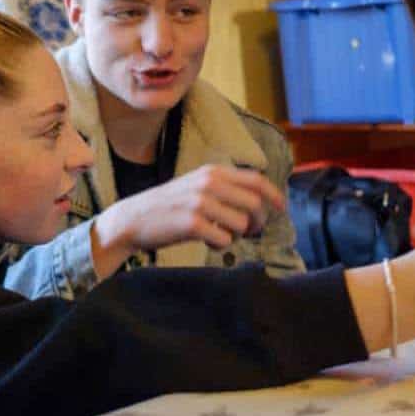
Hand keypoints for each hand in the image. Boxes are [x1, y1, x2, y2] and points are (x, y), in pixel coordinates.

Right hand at [90, 165, 284, 275]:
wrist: (133, 219)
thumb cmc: (169, 206)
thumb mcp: (197, 185)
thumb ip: (225, 187)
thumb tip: (260, 201)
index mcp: (212, 172)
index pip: (256, 180)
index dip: (274, 195)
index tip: (281, 209)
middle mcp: (209, 183)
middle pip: (255, 204)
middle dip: (257, 222)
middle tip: (248, 231)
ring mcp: (200, 202)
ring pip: (242, 223)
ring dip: (237, 235)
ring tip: (220, 234)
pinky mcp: (192, 223)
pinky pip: (224, 239)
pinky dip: (220, 244)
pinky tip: (207, 240)